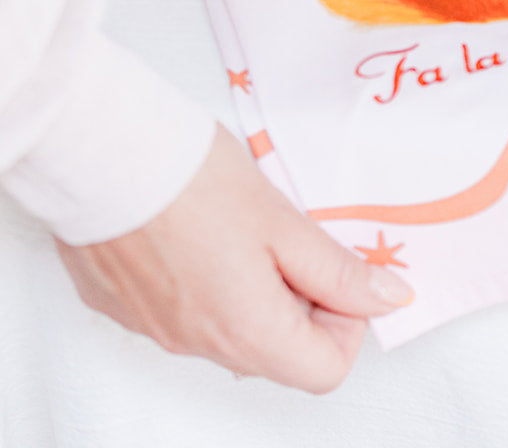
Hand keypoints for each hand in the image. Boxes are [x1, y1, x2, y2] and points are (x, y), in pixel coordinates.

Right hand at [56, 126, 412, 390]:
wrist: (101, 154)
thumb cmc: (191, 179)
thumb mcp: (283, 219)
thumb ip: (337, 269)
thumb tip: (389, 299)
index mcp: (247, 331)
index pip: (325, 370)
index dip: (345, 318)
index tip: (334, 266)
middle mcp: (199, 345)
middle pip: (276, 352)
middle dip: (298, 298)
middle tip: (289, 234)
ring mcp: (157, 330)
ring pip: (229, 330)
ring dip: (251, 288)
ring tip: (239, 223)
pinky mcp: (125, 307)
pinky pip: (183, 311)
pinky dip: (203, 280)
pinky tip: (195, 228)